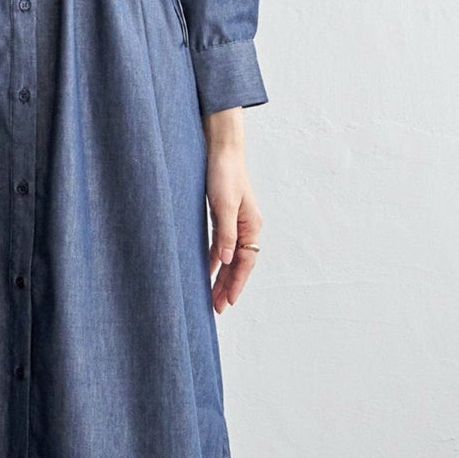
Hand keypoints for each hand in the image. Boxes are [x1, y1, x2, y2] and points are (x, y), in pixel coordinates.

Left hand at [205, 145, 262, 315]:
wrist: (221, 150)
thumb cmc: (225, 174)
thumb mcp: (224, 205)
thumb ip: (225, 234)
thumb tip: (225, 261)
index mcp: (251, 225)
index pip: (245, 262)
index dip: (236, 283)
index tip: (228, 302)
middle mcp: (246, 227)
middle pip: (237, 263)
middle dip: (228, 286)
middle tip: (217, 308)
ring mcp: (235, 223)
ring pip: (228, 257)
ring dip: (221, 276)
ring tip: (212, 297)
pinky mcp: (223, 217)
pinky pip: (220, 245)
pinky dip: (214, 259)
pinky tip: (207, 271)